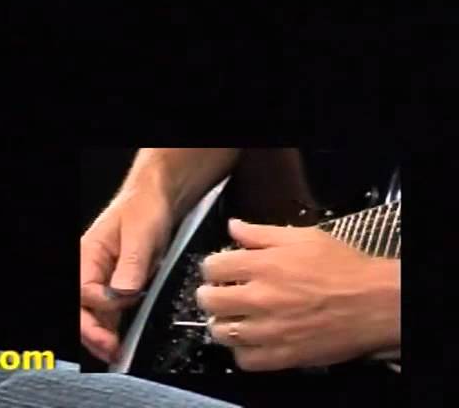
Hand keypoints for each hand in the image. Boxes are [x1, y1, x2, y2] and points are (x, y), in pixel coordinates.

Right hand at [79, 180, 175, 362]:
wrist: (156, 200)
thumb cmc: (144, 209)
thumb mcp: (141, 234)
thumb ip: (131, 265)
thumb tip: (123, 293)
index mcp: (87, 254)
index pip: (83, 289)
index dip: (103, 302)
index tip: (127, 301)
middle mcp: (88, 269)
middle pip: (79, 307)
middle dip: (91, 331)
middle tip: (110, 349)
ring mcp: (100, 279)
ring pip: (91, 314)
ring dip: (100, 335)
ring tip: (114, 354)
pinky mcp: (113, 287)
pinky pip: (106, 313)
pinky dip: (111, 329)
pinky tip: (119, 342)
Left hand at [197, 219, 400, 371]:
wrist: (377, 303)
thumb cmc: (344, 268)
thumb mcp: (304, 237)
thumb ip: (261, 233)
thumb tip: (232, 226)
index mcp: (262, 266)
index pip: (211, 267)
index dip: (213, 267)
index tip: (220, 270)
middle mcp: (260, 298)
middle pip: (209, 300)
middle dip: (209, 295)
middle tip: (220, 294)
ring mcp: (270, 330)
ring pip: (221, 332)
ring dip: (221, 324)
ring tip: (232, 319)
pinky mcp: (284, 355)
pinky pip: (245, 360)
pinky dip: (242, 352)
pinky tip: (250, 341)